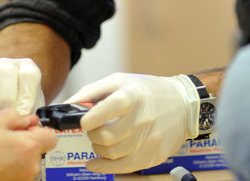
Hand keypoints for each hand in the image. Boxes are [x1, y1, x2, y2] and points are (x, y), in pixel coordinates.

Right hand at [0, 58, 44, 117]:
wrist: (0, 125)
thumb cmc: (21, 116)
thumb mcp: (32, 113)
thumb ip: (31, 115)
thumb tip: (26, 117)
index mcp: (26, 68)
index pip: (28, 74)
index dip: (27, 94)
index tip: (24, 113)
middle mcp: (5, 65)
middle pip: (6, 71)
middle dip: (8, 98)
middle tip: (8, 117)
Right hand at [0, 109, 56, 180]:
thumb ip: (13, 116)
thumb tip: (25, 118)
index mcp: (28, 146)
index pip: (50, 136)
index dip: (39, 130)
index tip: (27, 128)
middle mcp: (30, 166)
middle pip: (36, 150)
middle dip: (23, 143)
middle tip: (4, 139)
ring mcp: (23, 179)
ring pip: (26, 163)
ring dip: (15, 156)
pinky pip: (17, 174)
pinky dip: (9, 168)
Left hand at [64, 73, 198, 172]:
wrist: (183, 104)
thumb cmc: (146, 91)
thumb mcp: (119, 81)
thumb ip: (90, 92)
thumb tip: (66, 106)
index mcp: (132, 95)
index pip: (110, 107)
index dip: (92, 118)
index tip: (84, 122)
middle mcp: (142, 118)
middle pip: (107, 136)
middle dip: (92, 135)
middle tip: (92, 131)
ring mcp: (150, 138)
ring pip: (113, 153)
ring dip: (98, 150)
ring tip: (99, 141)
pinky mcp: (155, 154)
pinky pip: (126, 167)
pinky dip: (105, 167)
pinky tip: (95, 163)